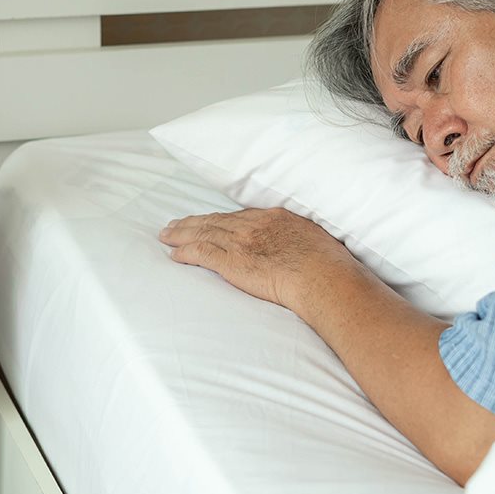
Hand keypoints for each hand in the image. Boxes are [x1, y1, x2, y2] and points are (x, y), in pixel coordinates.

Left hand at [160, 208, 360, 311]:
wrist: (322, 276)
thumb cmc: (328, 265)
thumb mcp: (318, 241)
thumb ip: (301, 241)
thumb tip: (303, 248)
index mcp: (274, 218)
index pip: (239, 217)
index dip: (220, 219)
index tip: (208, 220)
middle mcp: (253, 225)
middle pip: (215, 220)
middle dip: (193, 222)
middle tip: (175, 224)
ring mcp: (241, 242)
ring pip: (203, 233)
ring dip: (182, 234)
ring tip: (166, 235)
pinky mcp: (232, 262)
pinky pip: (202, 254)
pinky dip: (186, 253)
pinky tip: (174, 255)